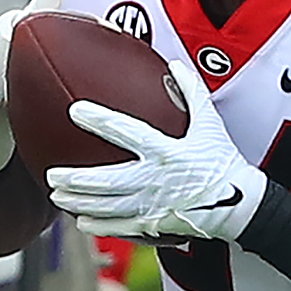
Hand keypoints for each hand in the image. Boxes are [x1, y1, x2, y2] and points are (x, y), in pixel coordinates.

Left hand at [44, 53, 267, 241]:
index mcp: (167, 151)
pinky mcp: (155, 225)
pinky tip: (81, 221)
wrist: (239, 205)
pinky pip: (121, 226)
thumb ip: (192, 92)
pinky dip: (99, 224)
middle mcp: (156, 179)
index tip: (75, 110)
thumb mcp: (210, 124)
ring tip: (57, 196)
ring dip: (79, 202)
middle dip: (75, 178)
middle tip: (51, 174)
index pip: (127, 132)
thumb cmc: (223, 161)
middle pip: (106, 180)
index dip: (100, 120)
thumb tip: (175, 64)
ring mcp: (154, 205)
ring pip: (108, 206)